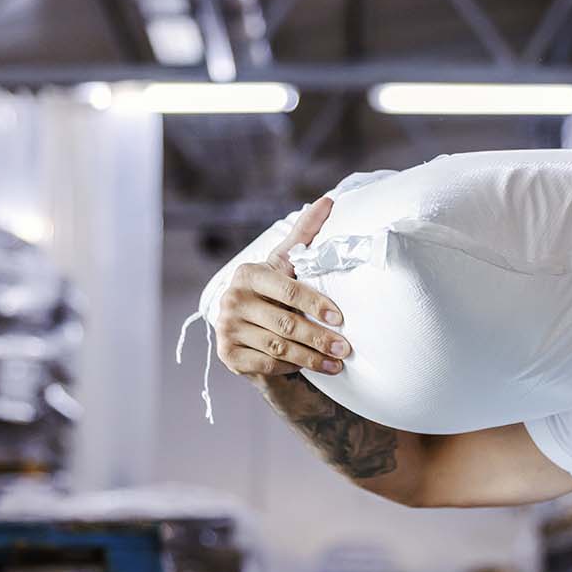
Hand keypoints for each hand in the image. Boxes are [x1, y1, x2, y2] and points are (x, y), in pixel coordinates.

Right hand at [215, 197, 351, 377]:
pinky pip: (266, 365)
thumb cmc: (276, 293)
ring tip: (337, 363)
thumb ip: (305, 234)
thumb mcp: (288, 265)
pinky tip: (313, 370)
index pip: (288, 289)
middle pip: (285, 322)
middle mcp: (231, 300)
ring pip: (278, 347)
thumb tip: (329, 201)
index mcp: (247, 273)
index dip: (316, 303)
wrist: (252, 333)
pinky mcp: (227, 356)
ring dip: (311, 358)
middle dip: (319, 337)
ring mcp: (226, 329)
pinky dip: (291, 369)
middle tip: (345, 348)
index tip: (340, 317)